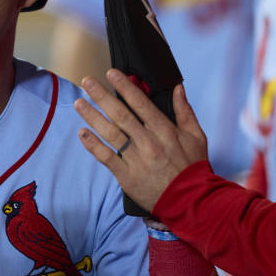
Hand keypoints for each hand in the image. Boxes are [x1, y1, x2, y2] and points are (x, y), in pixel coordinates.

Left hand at [75, 69, 207, 211]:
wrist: (190, 202)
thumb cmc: (193, 167)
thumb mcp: (196, 137)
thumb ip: (185, 111)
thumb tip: (178, 88)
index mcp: (164, 131)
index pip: (141, 103)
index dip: (125, 87)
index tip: (111, 73)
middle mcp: (148, 142)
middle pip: (120, 115)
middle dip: (102, 96)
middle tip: (87, 81)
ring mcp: (136, 159)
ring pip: (110, 134)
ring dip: (92, 117)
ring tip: (78, 103)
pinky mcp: (126, 176)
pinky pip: (106, 157)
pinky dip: (93, 145)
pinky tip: (82, 133)